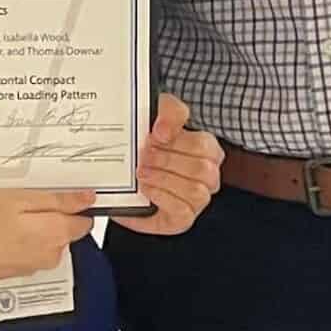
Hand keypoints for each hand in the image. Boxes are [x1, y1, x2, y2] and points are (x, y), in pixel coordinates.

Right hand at [0, 187, 94, 290]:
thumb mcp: (15, 198)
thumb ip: (55, 200)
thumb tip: (85, 199)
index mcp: (55, 235)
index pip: (83, 217)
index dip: (73, 200)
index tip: (56, 189)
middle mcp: (49, 255)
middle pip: (65, 227)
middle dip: (50, 210)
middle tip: (20, 195)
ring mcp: (32, 265)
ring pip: (46, 236)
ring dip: (32, 222)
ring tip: (2, 209)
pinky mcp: (16, 270)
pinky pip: (29, 247)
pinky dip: (19, 235)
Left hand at [111, 92, 221, 236]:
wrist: (122, 172)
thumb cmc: (148, 141)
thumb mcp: (158, 113)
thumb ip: (169, 111)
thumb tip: (164, 131)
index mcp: (207, 150)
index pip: (206, 145)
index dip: (179, 141)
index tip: (155, 136)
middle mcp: (208, 177)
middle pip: (202, 170)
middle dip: (168, 160)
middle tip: (144, 155)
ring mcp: (197, 200)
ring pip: (196, 192)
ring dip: (164, 179)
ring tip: (142, 172)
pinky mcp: (182, 219)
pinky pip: (183, 213)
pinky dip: (162, 198)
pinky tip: (145, 188)